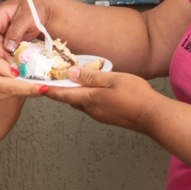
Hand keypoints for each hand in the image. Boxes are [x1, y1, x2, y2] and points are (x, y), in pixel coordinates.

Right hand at [0, 0, 45, 60]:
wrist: (47, 11)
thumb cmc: (36, 8)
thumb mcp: (27, 16)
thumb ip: (16, 30)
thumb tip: (7, 48)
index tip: (1, 55)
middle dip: (0, 53)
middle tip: (10, 63)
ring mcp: (5, 34)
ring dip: (6, 57)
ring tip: (15, 64)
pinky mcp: (11, 41)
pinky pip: (8, 50)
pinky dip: (12, 56)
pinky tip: (18, 62)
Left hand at [42, 66, 163, 134]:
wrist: (152, 116)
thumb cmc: (135, 96)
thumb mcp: (112, 79)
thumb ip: (91, 77)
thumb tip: (71, 73)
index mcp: (89, 99)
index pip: (63, 95)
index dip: (50, 89)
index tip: (38, 86)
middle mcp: (91, 110)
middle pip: (70, 99)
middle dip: (61, 90)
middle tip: (54, 79)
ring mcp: (100, 115)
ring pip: (81, 102)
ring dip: (74, 93)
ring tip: (71, 81)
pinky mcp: (108, 116)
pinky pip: (91, 105)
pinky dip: (85, 97)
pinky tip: (92, 89)